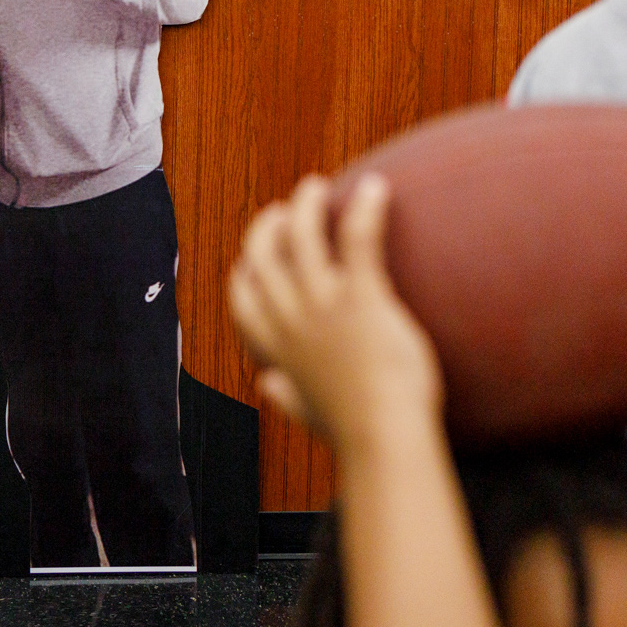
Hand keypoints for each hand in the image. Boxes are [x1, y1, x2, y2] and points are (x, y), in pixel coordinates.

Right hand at [229, 173, 441, 446]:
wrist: (384, 439)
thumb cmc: (354, 429)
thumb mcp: (307, 411)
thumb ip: (285, 394)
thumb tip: (267, 384)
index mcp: (274, 348)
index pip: (241, 296)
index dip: (244, 268)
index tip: (253, 254)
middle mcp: (289, 320)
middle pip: (262, 256)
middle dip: (268, 225)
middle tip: (286, 208)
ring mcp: (322, 306)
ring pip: (300, 236)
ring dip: (307, 205)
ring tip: (319, 187)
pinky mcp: (361, 296)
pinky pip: (356, 239)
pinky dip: (365, 209)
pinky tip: (377, 188)